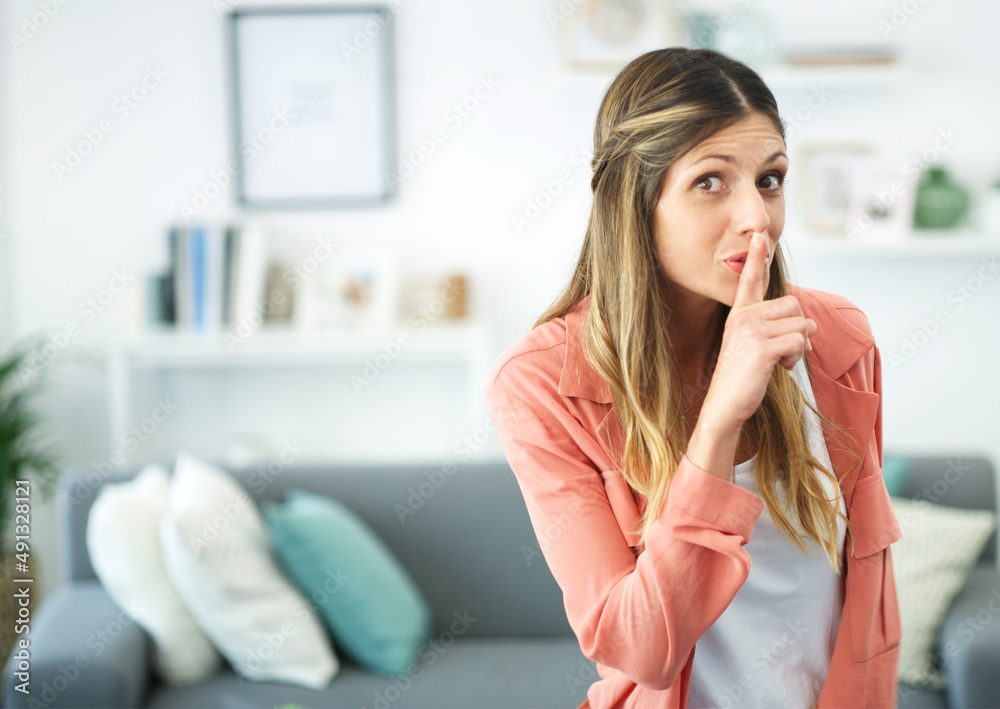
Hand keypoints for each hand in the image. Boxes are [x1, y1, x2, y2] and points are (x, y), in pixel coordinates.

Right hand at [700, 232, 816, 432]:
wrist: (724, 406)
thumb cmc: (741, 378)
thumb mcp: (752, 346)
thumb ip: (773, 328)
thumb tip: (810, 325)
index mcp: (739, 314)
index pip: (749, 280)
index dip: (756, 257)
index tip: (760, 235)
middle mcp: (743, 317)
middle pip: (793, 306)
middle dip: (798, 330)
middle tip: (785, 351)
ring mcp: (751, 330)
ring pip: (801, 325)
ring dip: (800, 347)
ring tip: (781, 362)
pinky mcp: (762, 347)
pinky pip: (798, 341)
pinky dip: (797, 357)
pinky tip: (782, 368)